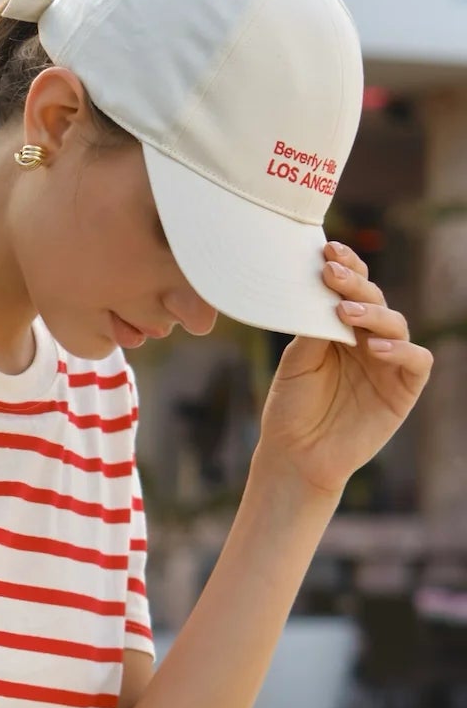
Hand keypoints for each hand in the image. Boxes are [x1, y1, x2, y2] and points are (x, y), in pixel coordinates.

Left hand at [256, 240, 433, 497]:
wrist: (296, 456)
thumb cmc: (291, 408)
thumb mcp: (297, 362)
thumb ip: (314, 329)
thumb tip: (325, 294)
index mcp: (341, 329)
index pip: (350, 290)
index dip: (345, 268)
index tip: (326, 251)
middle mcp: (368, 340)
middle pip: (373, 300)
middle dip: (354, 284)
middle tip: (332, 274)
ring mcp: (388, 363)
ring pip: (396, 323)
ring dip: (374, 314)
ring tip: (347, 312)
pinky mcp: (403, 389)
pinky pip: (415, 360)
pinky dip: (399, 349)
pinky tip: (374, 347)